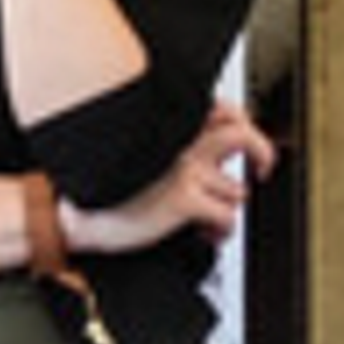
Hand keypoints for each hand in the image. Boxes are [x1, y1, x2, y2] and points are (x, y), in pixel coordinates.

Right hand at [62, 101, 276, 254]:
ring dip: (227, 207)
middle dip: (261, 153)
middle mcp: (181, 141)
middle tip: (261, 169)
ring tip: (209, 218)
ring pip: (237, 188)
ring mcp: (185, 168)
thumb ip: (179, 148)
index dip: (244, 125)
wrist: (81, 214)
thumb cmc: (108, 189)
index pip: (225, 110)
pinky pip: (227, 217)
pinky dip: (221, 231)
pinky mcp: (184, 198)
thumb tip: (217, 158)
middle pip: (243, 134)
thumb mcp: (145, 157)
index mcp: (171, 126)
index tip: (246, 145)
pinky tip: (204, 233)